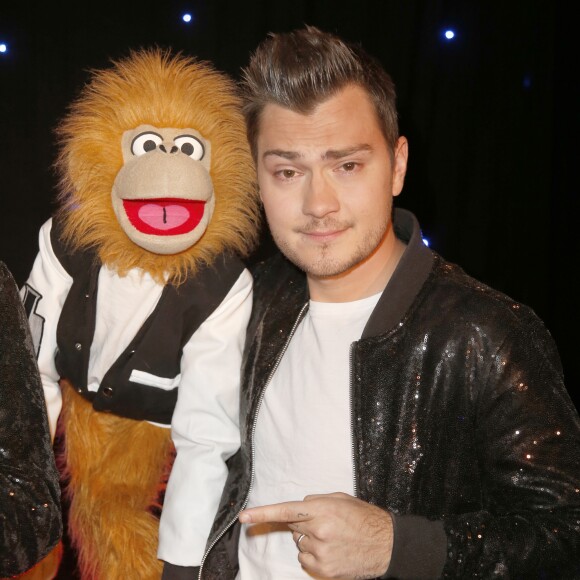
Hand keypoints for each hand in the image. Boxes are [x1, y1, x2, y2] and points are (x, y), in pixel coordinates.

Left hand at [239, 492, 392, 578]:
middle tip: (326, 524)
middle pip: (294, 527)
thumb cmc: (364, 518)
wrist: (386, 545)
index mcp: (322, 510)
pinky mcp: (323, 570)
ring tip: (334, 538)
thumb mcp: (340, 499)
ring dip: (310, 540)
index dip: (262, 513)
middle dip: (303, 524)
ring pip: (300, 544)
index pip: (286, 511)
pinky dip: (314, 555)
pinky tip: (333, 551)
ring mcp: (320, 553)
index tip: (244, 517)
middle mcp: (318, 532)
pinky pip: (305, 559)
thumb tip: (298, 508)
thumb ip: (315, 501)